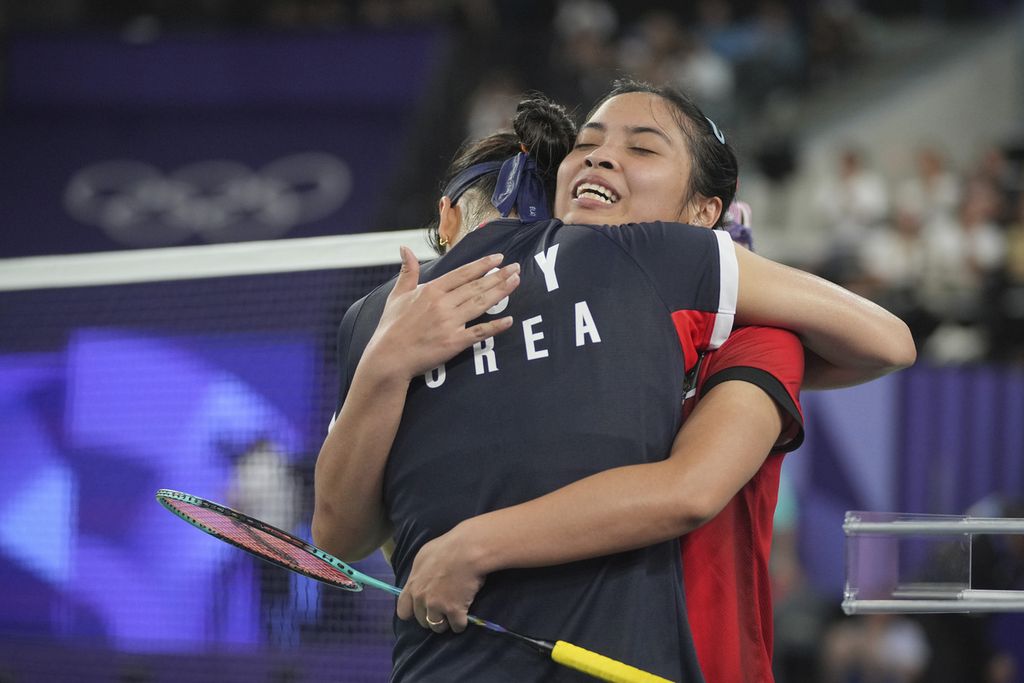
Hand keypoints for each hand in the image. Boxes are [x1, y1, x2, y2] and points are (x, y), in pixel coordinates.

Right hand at [365, 247, 519, 380]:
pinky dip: (495, 326)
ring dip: (501, 292)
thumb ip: (408, 271)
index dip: (482, 265)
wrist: (389, 357)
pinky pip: (479, 332)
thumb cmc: (391, 327)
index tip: (498, 259)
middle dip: (498, 276)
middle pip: (476, 286)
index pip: (462, 273)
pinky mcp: (454, 342)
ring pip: (481, 303)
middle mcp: (443, 304)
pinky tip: (509, 320)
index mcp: (431, 290)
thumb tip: (404, 249)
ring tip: (516, 282)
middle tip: (516, 267)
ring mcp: (450, 323)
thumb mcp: (397, 295)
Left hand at [396, 524, 485, 633]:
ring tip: (454, 613)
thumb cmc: (447, 547)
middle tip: (443, 608)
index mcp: (413, 585)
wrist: (467, 549)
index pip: (403, 610)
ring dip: (446, 622)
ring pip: (438, 626)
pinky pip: (457, 627)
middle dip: (432, 616)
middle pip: (422, 621)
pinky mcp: (454, 612)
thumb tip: (422, 580)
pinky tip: (466, 615)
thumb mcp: (424, 556)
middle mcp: (421, 598)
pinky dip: (461, 623)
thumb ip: (419, 573)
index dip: (413, 612)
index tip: (423, 609)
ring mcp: (437, 606)